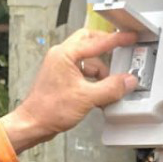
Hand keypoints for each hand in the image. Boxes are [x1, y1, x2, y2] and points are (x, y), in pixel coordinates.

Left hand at [0, 29, 138, 153]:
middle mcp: (61, 56)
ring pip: (87, 59)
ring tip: (111, 84)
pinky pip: (83, 71)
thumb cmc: (49, 109)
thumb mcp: (87, 98)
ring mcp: (60, 67)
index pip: (96, 42)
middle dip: (106, 47)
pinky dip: (94, 79)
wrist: (33, 124)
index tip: (130, 37)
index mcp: (64, 54)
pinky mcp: (62, 78)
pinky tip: (100, 92)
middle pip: (89, 42)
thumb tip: (127, 81)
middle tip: (121, 50)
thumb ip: (111, 88)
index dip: (117, 39)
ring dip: (101, 70)